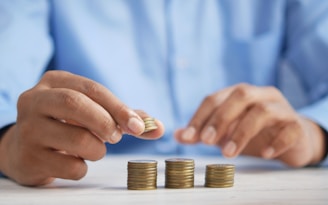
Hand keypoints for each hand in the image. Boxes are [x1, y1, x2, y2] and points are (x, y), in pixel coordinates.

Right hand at [0, 71, 163, 185]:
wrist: (24, 148)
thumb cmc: (66, 125)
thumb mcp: (90, 112)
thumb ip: (124, 117)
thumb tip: (158, 127)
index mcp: (54, 82)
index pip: (92, 88)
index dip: (119, 107)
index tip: (139, 126)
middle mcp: (35, 100)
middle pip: (76, 104)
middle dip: (106, 123)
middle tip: (116, 138)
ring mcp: (28, 129)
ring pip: (77, 140)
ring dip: (97, 149)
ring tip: (93, 149)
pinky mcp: (28, 157)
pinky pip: (70, 167)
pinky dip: (83, 167)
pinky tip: (74, 161)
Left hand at [175, 83, 325, 166]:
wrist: (292, 139)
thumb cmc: (254, 132)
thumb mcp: (225, 132)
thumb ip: (203, 132)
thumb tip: (177, 135)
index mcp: (239, 94)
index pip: (215, 98)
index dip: (200, 116)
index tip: (188, 136)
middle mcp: (260, 95)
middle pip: (240, 95)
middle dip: (220, 118)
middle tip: (206, 141)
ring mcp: (281, 108)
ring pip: (263, 111)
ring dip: (242, 132)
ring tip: (229, 154)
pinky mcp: (297, 125)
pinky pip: (289, 129)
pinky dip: (276, 142)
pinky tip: (264, 154)